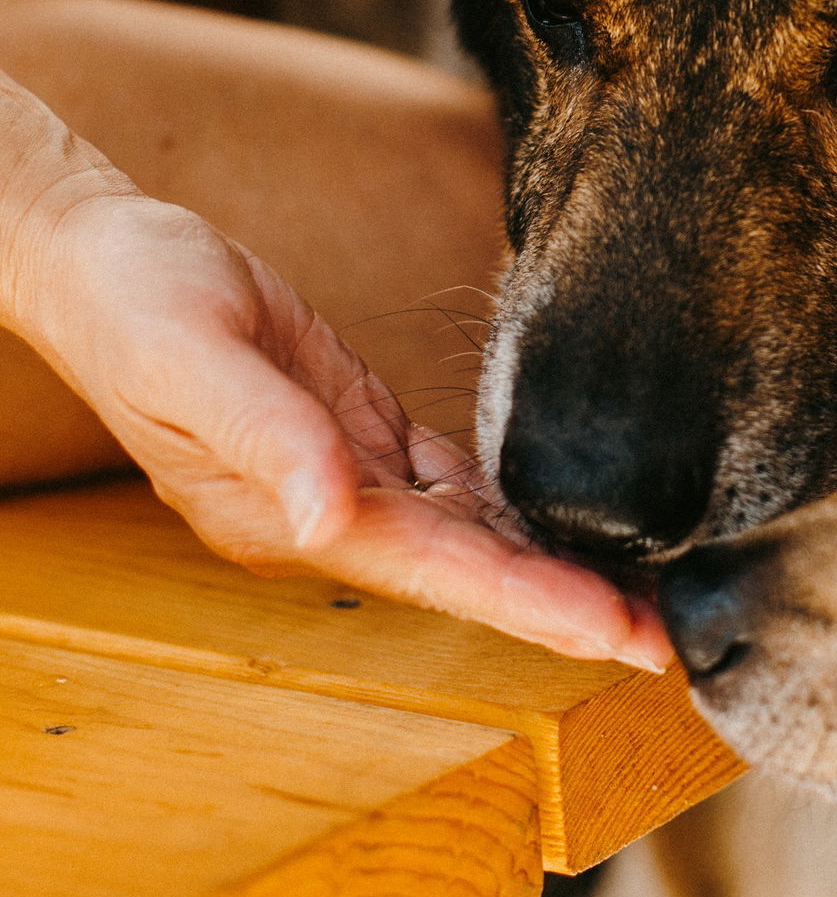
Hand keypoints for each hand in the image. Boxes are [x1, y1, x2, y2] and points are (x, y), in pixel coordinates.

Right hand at [5, 151, 668, 670]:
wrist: (102, 257)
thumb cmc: (136, 303)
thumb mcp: (193, 357)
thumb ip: (269, 436)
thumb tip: (330, 516)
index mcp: (292, 515)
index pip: (441, 572)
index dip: (533, 604)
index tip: (619, 636)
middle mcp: (329, 513)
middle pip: (474, 572)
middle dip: (571, 606)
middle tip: (673, 638)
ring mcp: (346, 478)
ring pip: (474, 536)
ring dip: (554, 566)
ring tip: (647, 593)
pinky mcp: (359, 430)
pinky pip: (452, 483)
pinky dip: (513, 506)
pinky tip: (569, 521)